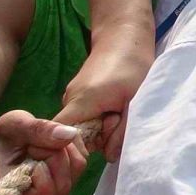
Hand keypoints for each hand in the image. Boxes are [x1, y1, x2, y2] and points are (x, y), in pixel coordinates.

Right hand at [0, 110, 89, 194]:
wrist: (8, 140)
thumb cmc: (6, 135)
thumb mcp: (14, 124)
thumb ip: (37, 130)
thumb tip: (69, 135)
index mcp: (12, 193)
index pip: (43, 191)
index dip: (42, 166)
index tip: (28, 149)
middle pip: (62, 183)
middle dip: (53, 153)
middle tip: (35, 145)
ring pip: (75, 169)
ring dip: (63, 148)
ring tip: (42, 144)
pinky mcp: (65, 184)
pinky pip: (81, 161)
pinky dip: (71, 145)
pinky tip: (53, 144)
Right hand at [59, 46, 151, 161]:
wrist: (126, 36)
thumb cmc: (134, 66)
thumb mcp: (134, 102)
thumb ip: (122, 132)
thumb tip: (110, 158)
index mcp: (80, 102)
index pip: (61, 138)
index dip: (73, 151)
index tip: (99, 146)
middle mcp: (69, 100)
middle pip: (75, 136)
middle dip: (97, 137)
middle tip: (117, 120)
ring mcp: (72, 96)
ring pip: (82, 126)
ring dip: (101, 127)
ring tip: (118, 110)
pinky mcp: (79, 94)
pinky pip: (85, 116)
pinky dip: (100, 117)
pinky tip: (114, 106)